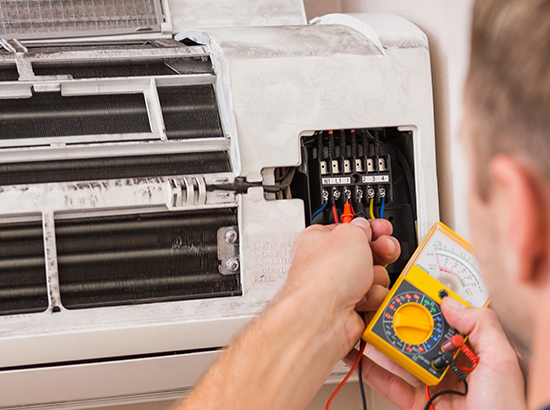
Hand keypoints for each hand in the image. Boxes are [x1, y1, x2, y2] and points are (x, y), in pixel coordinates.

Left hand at [282, 218, 399, 357]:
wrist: (323, 315)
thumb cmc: (324, 275)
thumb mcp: (350, 234)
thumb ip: (361, 228)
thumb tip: (366, 228)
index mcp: (322, 240)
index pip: (352, 230)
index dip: (371, 229)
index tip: (383, 229)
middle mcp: (329, 264)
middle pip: (368, 254)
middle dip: (380, 254)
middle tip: (383, 252)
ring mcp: (341, 288)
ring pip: (376, 277)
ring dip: (377, 279)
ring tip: (364, 282)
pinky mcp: (352, 308)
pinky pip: (376, 298)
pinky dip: (375, 299)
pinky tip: (363, 299)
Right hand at [345, 299, 526, 409]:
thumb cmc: (505, 409)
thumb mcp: (502, 361)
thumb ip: (481, 325)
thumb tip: (449, 302)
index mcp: (471, 351)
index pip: (443, 319)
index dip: (424, 305)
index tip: (405, 293)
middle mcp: (449, 365)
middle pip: (416, 337)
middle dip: (395, 324)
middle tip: (375, 312)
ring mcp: (431, 384)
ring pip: (399, 359)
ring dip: (378, 345)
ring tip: (361, 331)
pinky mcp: (418, 404)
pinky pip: (391, 385)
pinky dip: (372, 372)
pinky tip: (362, 359)